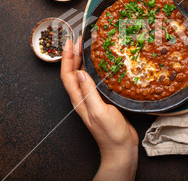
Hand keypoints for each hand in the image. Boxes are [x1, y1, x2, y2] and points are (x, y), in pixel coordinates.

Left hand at [60, 37, 138, 179]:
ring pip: (82, 76)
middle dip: (73, 55)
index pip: (67, 75)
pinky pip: (92, 81)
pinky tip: (100, 64)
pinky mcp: (101, 101)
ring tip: (85, 46)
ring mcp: (91, 99)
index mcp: (78, 100)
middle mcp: (82, 98)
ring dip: (81, 60)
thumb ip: (89, 92)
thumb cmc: (110, 133)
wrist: (120, 148)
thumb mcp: (99, 111)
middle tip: (78, 39)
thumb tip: (80, 72)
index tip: (70, 41)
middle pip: (73, 73)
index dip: (66, 57)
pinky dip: (93, 69)